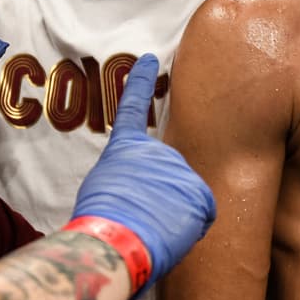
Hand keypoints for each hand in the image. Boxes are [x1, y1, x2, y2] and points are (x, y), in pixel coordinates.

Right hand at [70, 54, 215, 297]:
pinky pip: (200, 215)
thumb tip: (137, 191)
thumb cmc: (99, 222)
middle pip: (167, 175)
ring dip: (171, 216)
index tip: (150, 59)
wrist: (114, 239)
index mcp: (126, 148)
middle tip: (141, 219)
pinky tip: (169, 233)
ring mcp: (181, 169)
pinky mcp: (200, 191)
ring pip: (183, 197)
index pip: (134, 107)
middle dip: (159, 198)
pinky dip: (188, 228)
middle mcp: (157, 151)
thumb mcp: (103, 189)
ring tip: (151, 229)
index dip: (140, 82)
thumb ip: (125, 178)